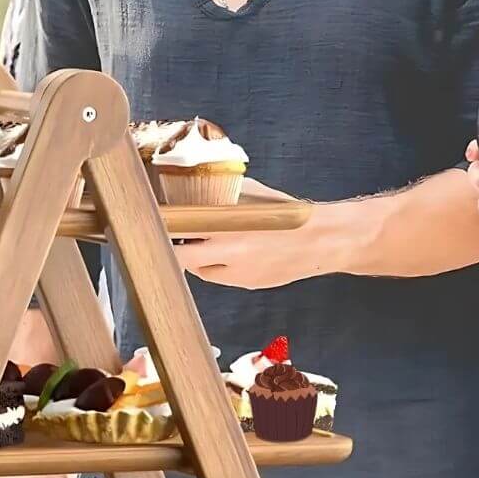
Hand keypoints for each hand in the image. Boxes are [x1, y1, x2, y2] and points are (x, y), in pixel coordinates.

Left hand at [174, 178, 345, 288]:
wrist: (321, 240)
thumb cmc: (287, 214)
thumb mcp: (253, 197)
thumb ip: (223, 197)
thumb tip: (194, 193)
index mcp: (230, 226)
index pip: (182, 231)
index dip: (165, 229)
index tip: (157, 224)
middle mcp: (230, 254)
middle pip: (183, 260)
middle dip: (174, 250)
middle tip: (171, 239)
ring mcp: (237, 273)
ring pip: (199, 271)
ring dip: (195, 259)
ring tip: (202, 242)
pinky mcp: (246, 284)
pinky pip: (220, 277)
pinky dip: (216, 266)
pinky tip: (226, 253)